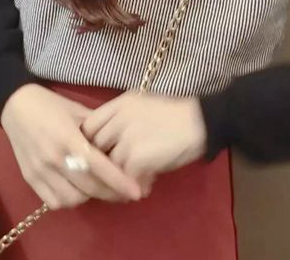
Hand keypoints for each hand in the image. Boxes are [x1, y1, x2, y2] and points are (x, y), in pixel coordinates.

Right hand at [0, 84, 144, 209]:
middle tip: (126, 193)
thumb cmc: (52, 105)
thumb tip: (123, 142)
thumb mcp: (78, 110)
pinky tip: (78, 189)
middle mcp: (53, 157)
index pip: (98, 166)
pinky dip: (70, 200)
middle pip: (88, 186)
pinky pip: (54, 201)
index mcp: (68, 137)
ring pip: (72, 198)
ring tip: (100, 188)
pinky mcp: (29, 179)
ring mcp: (39, 170)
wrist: (16, 105)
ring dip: (90, 197)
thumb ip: (99, 128)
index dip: (118, 181)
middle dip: (111, 193)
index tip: (136, 191)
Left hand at [80, 91, 206, 181]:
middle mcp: (119, 117)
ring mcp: (126, 136)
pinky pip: (125, 177)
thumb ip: (122, 120)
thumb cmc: (175, 114)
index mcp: (120, 103)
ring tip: (133, 182)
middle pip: (95, 146)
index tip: (100, 154)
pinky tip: (147, 185)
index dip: (91, 142)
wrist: (201, 121)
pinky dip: (134, 185)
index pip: (89, 125)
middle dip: (104, 162)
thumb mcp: (143, 107)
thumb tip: (106, 144)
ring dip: (120, 177)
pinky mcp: (136, 156)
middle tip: (116, 173)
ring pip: (109, 165)